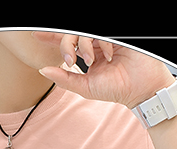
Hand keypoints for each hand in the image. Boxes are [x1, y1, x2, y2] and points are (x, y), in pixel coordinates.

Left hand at [34, 32, 174, 109]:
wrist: (141, 89)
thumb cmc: (117, 89)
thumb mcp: (86, 88)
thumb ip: (65, 79)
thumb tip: (43, 70)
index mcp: (89, 54)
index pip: (67, 42)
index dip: (52, 37)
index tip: (35, 35)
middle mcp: (97, 44)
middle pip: (72, 34)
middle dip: (67, 44)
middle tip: (70, 60)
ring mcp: (107, 38)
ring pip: (84, 32)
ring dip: (83, 45)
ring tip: (90, 60)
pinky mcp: (117, 36)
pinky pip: (100, 33)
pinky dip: (102, 44)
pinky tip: (108, 55)